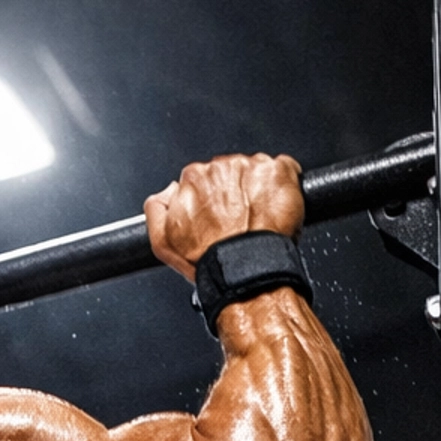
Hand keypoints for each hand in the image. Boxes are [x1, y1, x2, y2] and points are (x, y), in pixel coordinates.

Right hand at [144, 153, 303, 283]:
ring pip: (255, 171)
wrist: (246, 272)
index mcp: (193, 179)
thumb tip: (167, 192)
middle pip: (229, 172)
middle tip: (239, 222)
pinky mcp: (279, 171)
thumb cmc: (211, 261)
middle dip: (234, 193)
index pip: (203, 178)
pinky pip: (284, 169)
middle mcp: (221, 168)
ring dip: (258, 190)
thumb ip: (156, 209)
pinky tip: (277, 210)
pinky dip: (283, 186)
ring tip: (258, 220)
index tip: (217, 216)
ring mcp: (252, 167)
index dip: (211, 199)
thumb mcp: (162, 243)